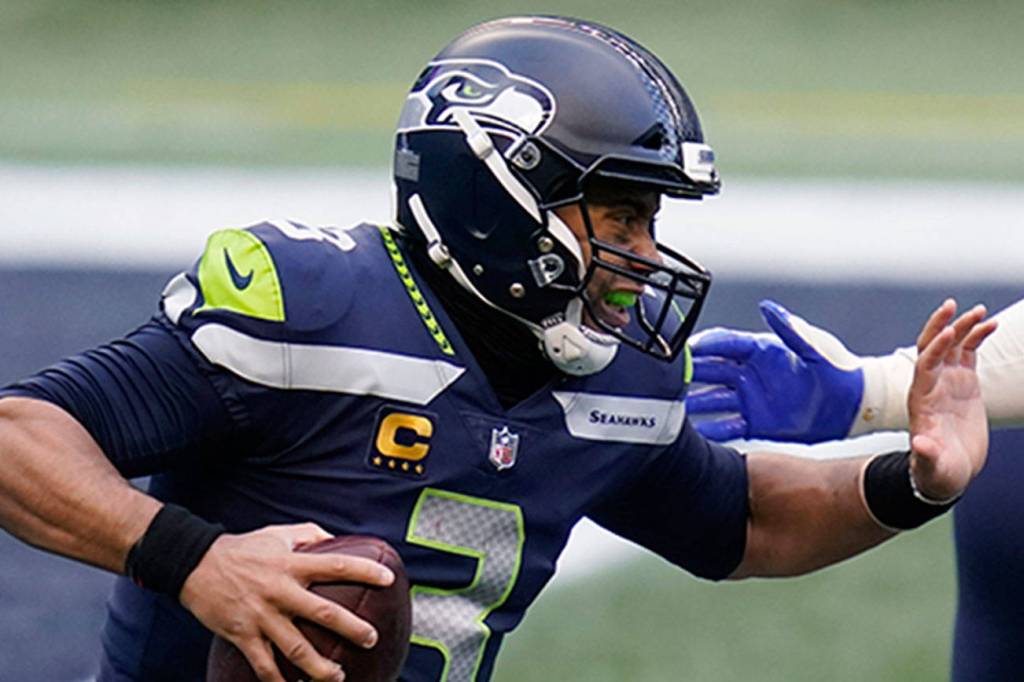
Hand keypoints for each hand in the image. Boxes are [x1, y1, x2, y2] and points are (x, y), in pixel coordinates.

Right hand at [180, 523, 394, 681]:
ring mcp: (261, 616)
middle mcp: (279, 591)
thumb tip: (336, 540)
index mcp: (292, 564)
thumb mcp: (278, 534)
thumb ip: (309, 536)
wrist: (194, 564)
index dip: (364, 572)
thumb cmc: (243, 548)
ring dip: (320, 666)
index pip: (336, 565)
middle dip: (351, 629)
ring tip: (339, 675)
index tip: (387, 580)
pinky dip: (278, 681)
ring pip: (296, 648)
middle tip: (371, 639)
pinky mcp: (242, 635)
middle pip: (323, 613)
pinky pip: (264, 665)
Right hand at [685, 300, 863, 442]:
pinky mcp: (756, 423)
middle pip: (711, 372)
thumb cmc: (837, 369)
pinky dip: (710, 430)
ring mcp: (750, 399)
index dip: (705, 345)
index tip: (687, 349)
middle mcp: (750, 374)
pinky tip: (693, 435)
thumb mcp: (814, 348)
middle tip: (669, 380)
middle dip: (689, 374)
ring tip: (673, 410)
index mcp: (761, 350)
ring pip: (712, 400)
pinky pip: (727, 426)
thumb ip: (790, 330)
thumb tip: (768, 307)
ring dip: (693, 404)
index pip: (725, 344)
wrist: (854, 405)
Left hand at [908, 300, 996, 500]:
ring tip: (980, 311)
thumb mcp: (931, 465)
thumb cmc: (935, 471)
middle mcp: (930, 385)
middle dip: (940, 326)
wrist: (946, 472)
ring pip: (952, 346)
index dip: (934, 349)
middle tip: (952, 305)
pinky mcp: (963, 383)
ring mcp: (947, 381)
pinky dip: (977, 337)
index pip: (924, 366)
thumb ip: (926, 454)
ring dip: (963, 327)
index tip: (949, 332)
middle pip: (931, 347)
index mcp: (921, 399)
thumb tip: (920, 444)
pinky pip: (968, 353)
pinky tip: (991, 324)